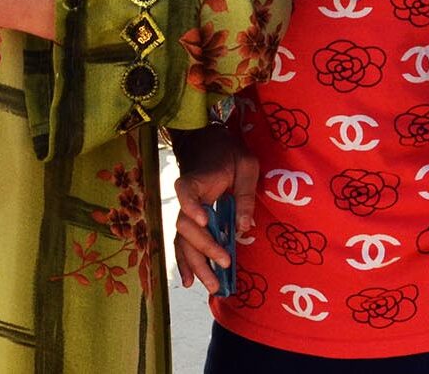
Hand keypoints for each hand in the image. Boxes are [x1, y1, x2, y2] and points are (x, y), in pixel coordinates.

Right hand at [170, 124, 257, 294]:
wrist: (206, 141)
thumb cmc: (228, 152)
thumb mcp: (245, 164)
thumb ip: (245, 193)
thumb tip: (243, 227)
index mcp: (198, 179)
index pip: (186, 191)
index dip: (191, 206)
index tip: (205, 220)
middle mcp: (187, 198)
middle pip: (185, 225)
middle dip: (203, 248)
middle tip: (225, 263)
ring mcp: (187, 210)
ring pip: (183, 239)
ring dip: (195, 263)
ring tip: (212, 286)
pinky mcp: (190, 219)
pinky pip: (183, 242)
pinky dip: (185, 261)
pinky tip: (189, 281)